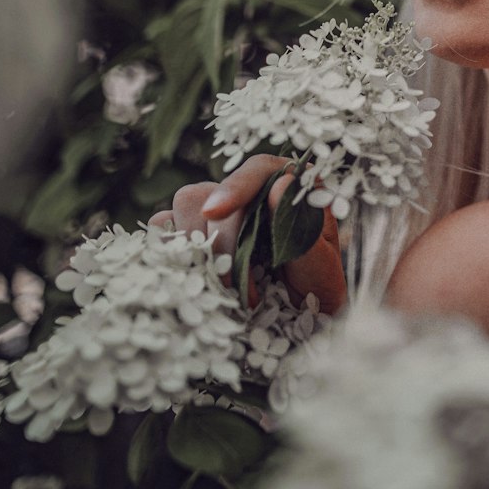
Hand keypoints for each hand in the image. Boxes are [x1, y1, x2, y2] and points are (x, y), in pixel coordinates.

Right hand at [147, 154, 346, 313]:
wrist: (304, 318)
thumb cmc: (317, 288)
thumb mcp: (320, 265)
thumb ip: (301, 230)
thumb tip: (280, 184)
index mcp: (289, 185)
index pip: (257, 170)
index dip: (234, 186)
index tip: (215, 211)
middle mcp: (251, 192)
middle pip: (211, 193)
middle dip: (219, 242)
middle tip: (243, 289)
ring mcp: (221, 212)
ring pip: (184, 209)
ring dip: (196, 249)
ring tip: (225, 289)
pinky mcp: (198, 234)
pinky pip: (168, 231)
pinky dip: (174, 252)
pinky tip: (194, 277)